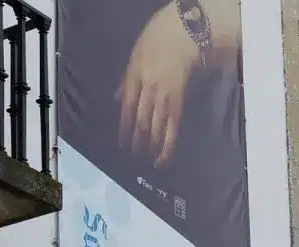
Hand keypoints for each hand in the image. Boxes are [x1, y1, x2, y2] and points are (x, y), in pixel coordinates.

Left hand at [119, 4, 199, 167]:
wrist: (181, 34)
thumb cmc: (156, 41)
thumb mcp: (134, 57)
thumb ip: (125, 80)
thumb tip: (116, 99)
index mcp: (134, 78)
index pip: (126, 109)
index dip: (123, 129)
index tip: (121, 145)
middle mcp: (147, 90)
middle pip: (140, 121)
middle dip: (135, 142)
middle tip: (132, 158)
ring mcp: (163, 96)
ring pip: (154, 127)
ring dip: (149, 147)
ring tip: (145, 161)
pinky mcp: (178, 100)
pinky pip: (172, 126)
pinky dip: (167, 144)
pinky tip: (163, 158)